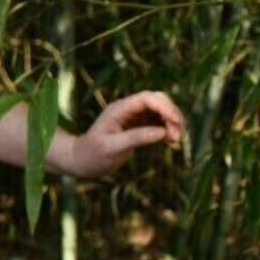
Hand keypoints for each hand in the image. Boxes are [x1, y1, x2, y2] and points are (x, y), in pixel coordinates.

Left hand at [68, 91, 184, 177]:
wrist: (81, 161)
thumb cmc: (91, 155)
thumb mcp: (111, 148)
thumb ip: (135, 138)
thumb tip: (162, 132)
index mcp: (118, 109)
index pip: (146, 98)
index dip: (165, 106)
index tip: (176, 122)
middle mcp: (127, 109)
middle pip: (158, 100)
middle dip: (172, 114)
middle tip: (178, 135)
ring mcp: (133, 117)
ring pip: (161, 110)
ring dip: (172, 122)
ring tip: (175, 140)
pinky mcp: (138, 126)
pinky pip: (159, 121)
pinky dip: (168, 128)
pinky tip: (171, 140)